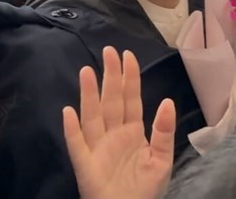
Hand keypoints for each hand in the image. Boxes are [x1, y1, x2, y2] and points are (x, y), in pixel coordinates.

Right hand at [63, 47, 175, 198]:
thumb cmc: (145, 190)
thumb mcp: (162, 160)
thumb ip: (164, 131)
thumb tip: (167, 101)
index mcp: (133, 132)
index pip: (131, 99)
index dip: (129, 78)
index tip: (127, 55)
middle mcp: (113, 134)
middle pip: (111, 100)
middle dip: (110, 76)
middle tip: (108, 51)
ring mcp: (97, 147)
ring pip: (92, 115)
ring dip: (88, 94)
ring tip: (86, 72)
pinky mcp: (85, 164)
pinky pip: (76, 144)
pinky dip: (71, 129)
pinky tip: (68, 112)